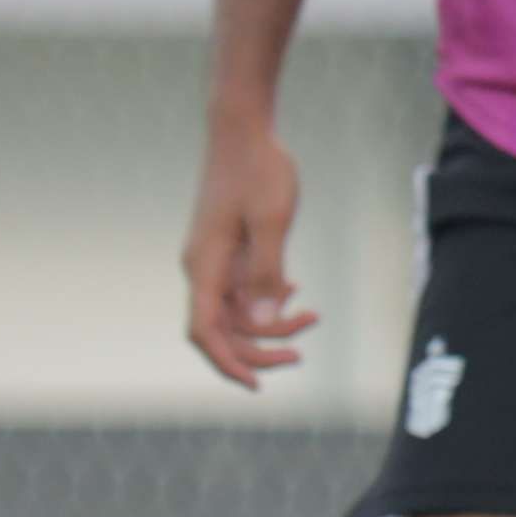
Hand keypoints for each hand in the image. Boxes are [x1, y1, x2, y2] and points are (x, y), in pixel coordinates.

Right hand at [184, 119, 308, 389]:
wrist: (244, 130)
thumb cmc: (259, 169)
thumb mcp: (272, 220)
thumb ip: (267, 270)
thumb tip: (266, 318)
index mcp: (204, 265)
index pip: (205, 332)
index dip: (227, 363)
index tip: (256, 386)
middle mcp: (203, 268)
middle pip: (222, 332)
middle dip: (260, 350)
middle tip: (300, 355)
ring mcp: (214, 261)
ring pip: (236, 313)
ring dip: (271, 324)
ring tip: (312, 318)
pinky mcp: (228, 251)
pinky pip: (242, 292)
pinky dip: (267, 301)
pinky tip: (295, 292)